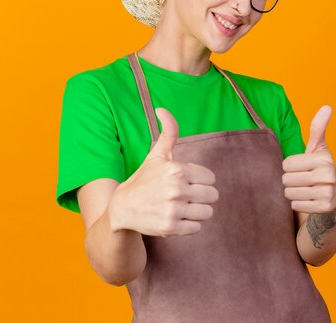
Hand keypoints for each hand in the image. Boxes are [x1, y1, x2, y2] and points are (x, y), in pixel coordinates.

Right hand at [110, 108, 218, 236]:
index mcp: (177, 170)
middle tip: (185, 196)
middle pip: (212, 195)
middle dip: (201, 196)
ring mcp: (173, 210)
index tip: (186, 181)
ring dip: (197, 211)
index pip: (210, 178)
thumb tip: (161, 108)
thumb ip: (168, 132)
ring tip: (182, 207)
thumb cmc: (144, 179)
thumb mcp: (157, 155)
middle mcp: (176, 190)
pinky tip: (176, 217)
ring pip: (207, 212)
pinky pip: (197, 227)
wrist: (122, 208)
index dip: (200, 180)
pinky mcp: (171, 228)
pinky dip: (189, 224)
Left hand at [282, 105, 335, 213]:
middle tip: (302, 180)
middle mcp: (328, 175)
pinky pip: (296, 205)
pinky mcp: (324, 208)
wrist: (335, 196)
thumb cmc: (320, 167)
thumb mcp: (319, 148)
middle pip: (287, 179)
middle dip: (290, 181)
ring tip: (304, 189)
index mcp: (324, 159)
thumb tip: (327, 106)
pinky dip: (297, 204)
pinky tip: (308, 199)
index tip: (301, 167)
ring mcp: (327, 193)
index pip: (287, 164)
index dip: (289, 167)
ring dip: (292, 193)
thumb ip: (318, 128)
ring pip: (290, 193)